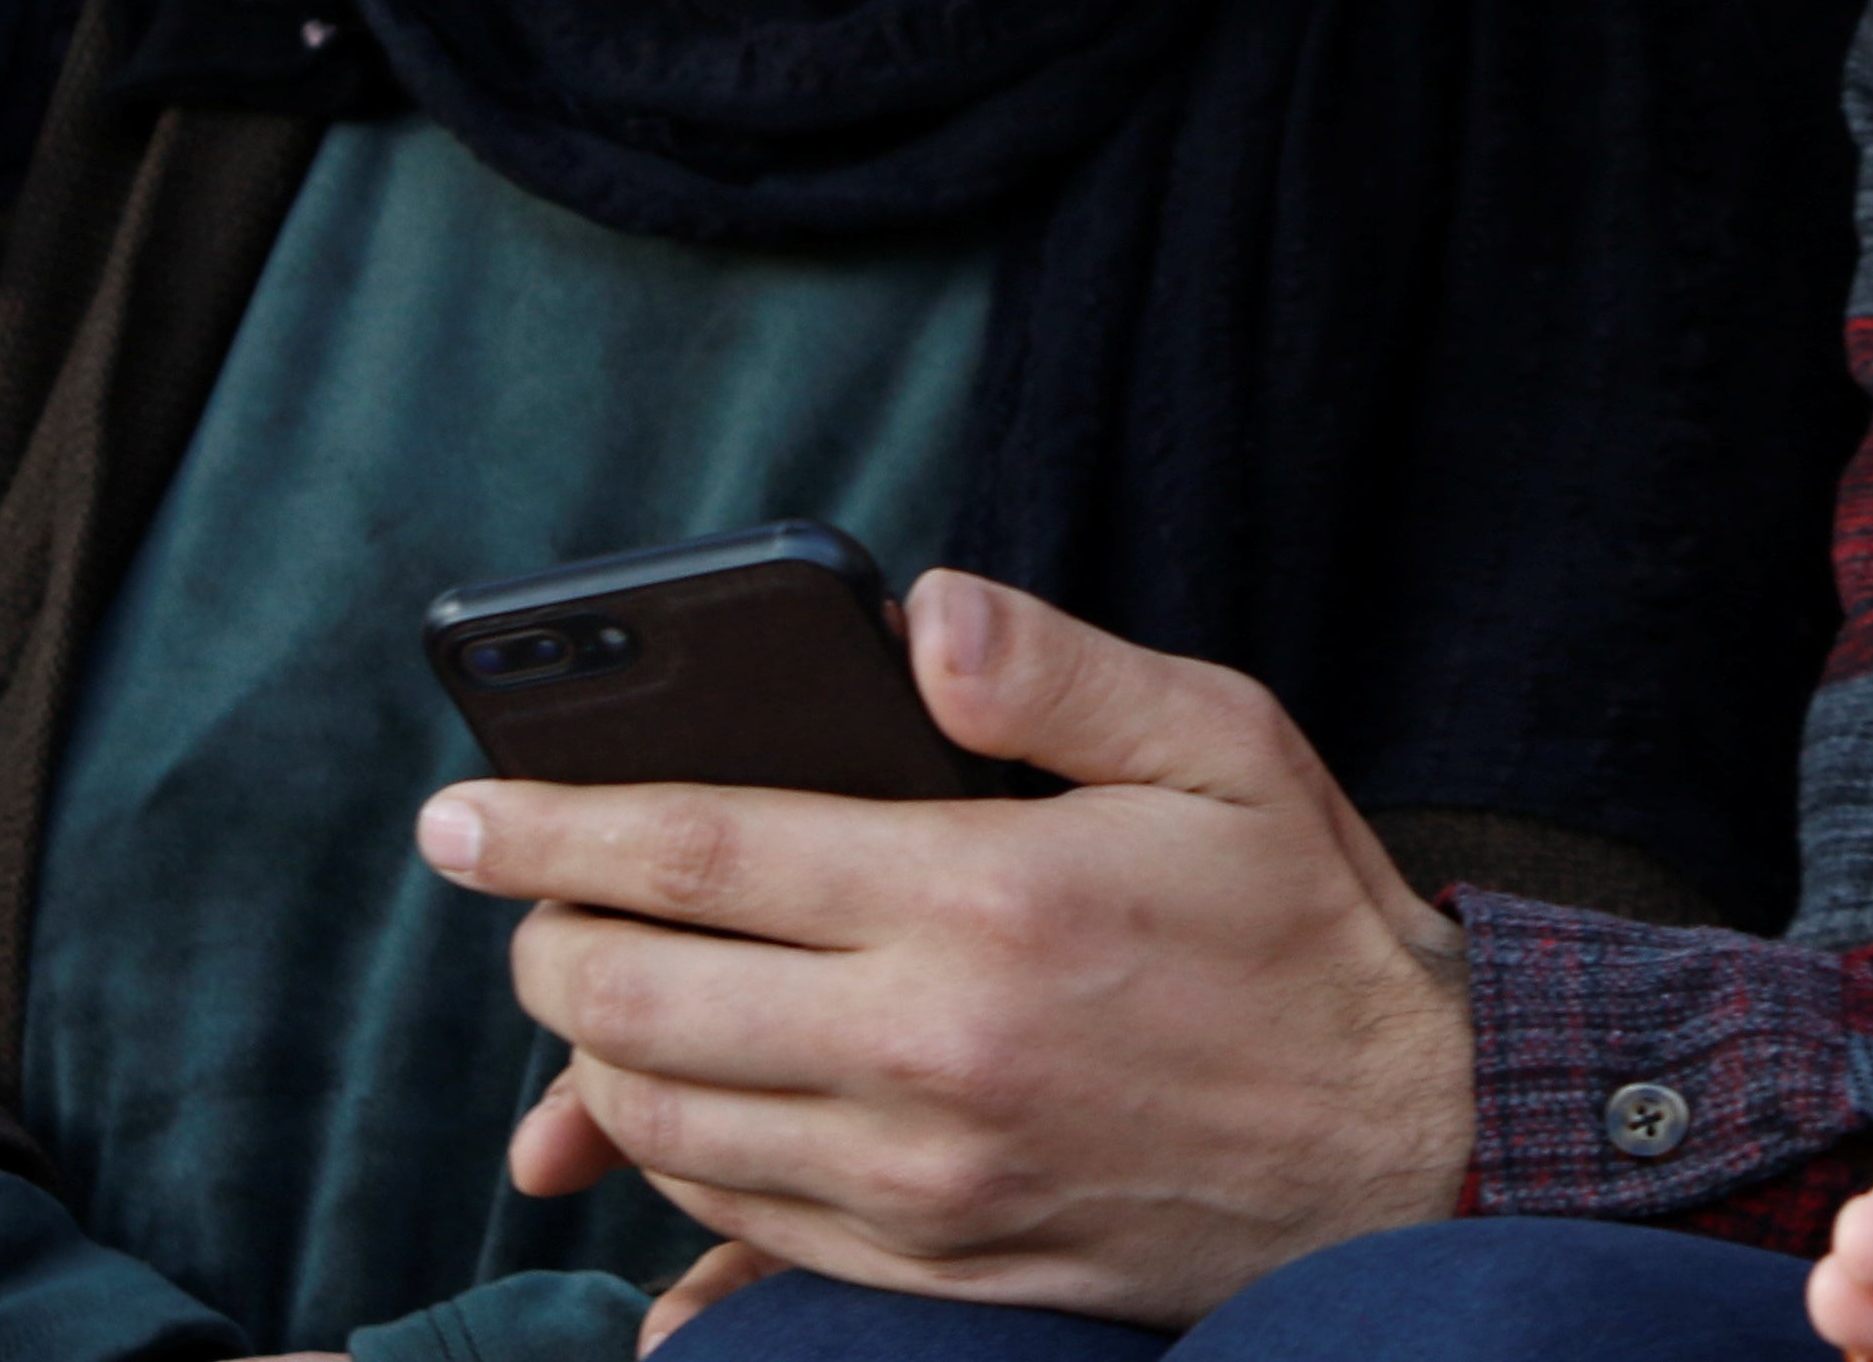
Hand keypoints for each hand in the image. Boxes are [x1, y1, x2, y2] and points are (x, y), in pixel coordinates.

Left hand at [416, 569, 1475, 1328]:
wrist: (1410, 1149)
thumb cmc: (1308, 929)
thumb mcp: (1221, 745)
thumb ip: (1057, 669)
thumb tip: (922, 607)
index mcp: (984, 901)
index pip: (696, 852)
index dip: (550, 827)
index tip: (462, 811)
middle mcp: (930, 1055)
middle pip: (634, 1004)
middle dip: (543, 946)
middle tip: (532, 901)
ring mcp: (927, 1181)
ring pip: (666, 1128)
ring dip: (595, 1059)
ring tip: (603, 993)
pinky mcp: (942, 1265)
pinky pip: (741, 1236)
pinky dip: (673, 1178)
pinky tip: (669, 1129)